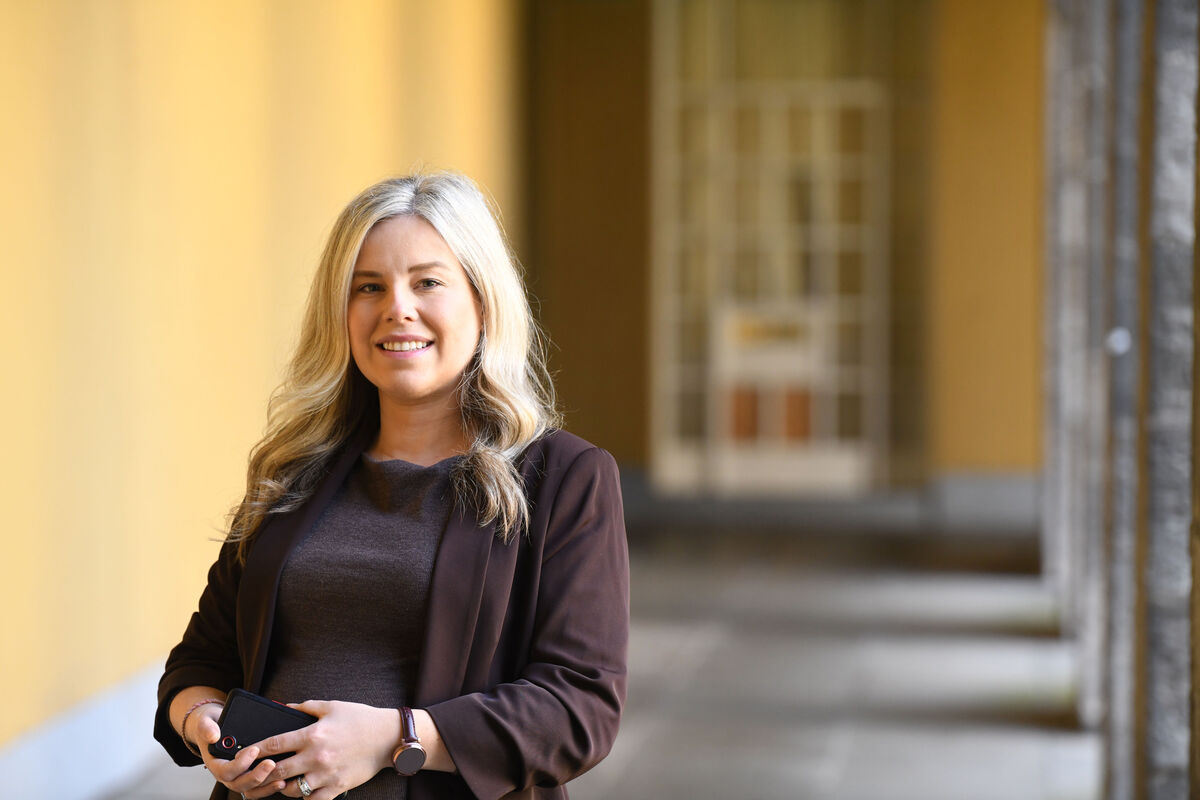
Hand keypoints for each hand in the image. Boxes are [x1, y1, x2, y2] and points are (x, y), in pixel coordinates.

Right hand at [189, 705, 287, 798]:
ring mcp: (238, 777)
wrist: (216, 728)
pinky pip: (258, 788)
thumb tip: (213, 736)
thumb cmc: (211, 727)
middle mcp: (227, 774)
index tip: (254, 750)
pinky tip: (283, 781)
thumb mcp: (205, 722)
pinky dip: (269, 788)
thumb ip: (206, 728)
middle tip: (271, 763)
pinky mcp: (249, 776)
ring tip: (282, 779)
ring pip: (250, 790)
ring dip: (266, 786)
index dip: (240, 765)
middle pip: (239, 784)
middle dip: (256, 776)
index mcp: (215, 763)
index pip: (225, 772)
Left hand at [257, 700, 399, 799]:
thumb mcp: (332, 706)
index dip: (255, 750)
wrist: (387, 737)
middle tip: (254, 774)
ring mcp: (326, 774)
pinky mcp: (337, 787)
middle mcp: (316, 756)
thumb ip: (305, 707)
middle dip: (262, 773)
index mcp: (312, 734)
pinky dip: (303, 798)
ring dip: (281, 787)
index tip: (245, 753)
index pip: (274, 744)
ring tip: (278, 783)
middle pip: (277, 770)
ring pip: (292, 790)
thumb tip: (284, 707)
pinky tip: (301, 791)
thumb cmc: (360, 719)